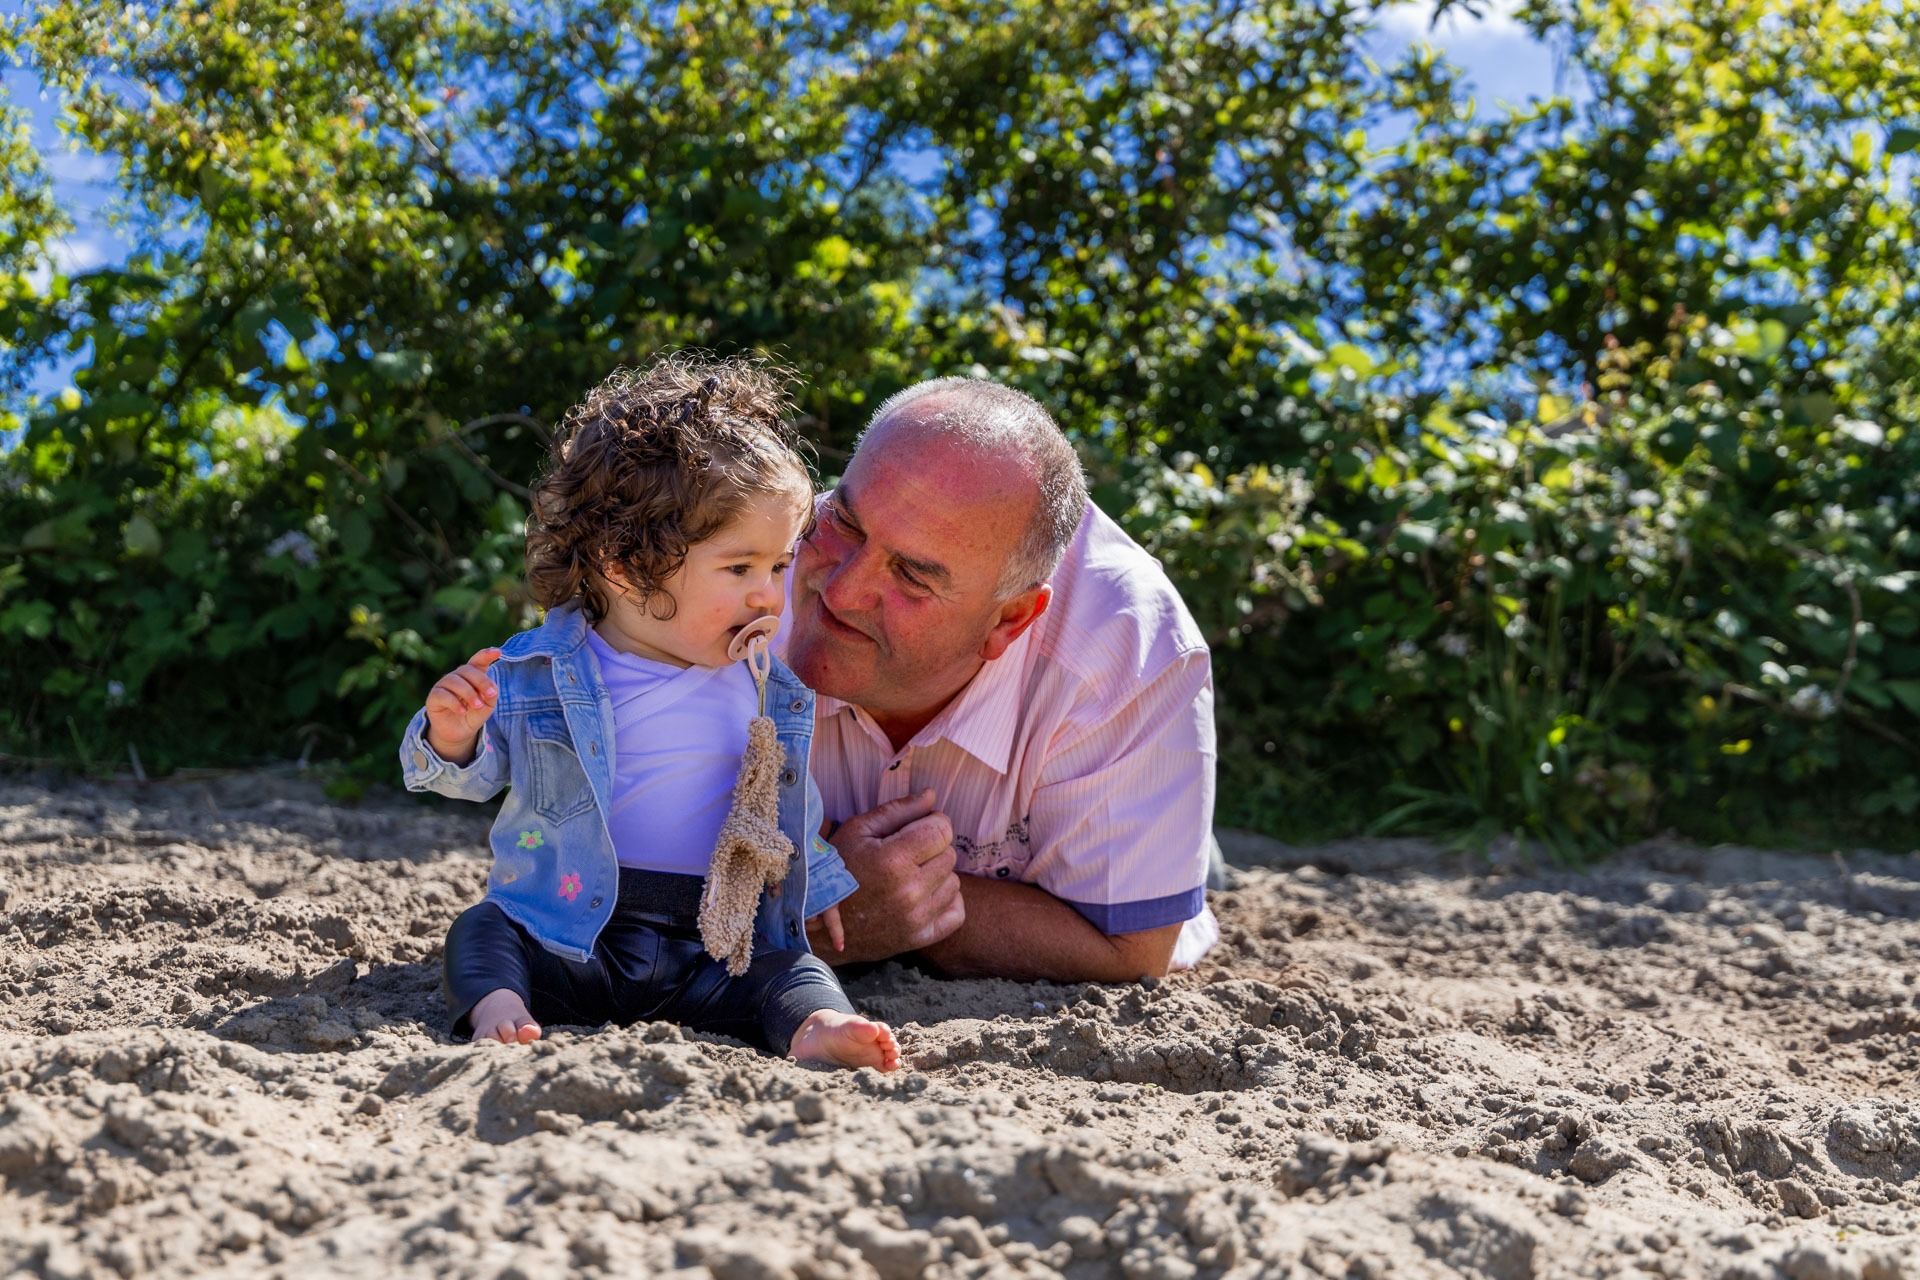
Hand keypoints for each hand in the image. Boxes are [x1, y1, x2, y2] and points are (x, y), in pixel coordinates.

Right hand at [423, 648, 502, 764]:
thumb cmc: (474, 714)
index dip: (486, 655)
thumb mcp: (487, 705)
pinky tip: (462, 711)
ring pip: (454, 680)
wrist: (459, 733)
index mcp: (471, 675)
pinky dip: (454, 702)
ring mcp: (443, 685)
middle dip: (481, 681)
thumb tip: (490, 689)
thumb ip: (491, 695)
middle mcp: (456, 676)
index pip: (477, 661)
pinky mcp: (434, 697)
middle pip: (467, 670)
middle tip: (490, 695)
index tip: (498, 652)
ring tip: (477, 706)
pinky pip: (442, 694)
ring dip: (469, 693)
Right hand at [809, 789, 964, 963]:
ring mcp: (916, 918)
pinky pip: (957, 912)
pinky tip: (924, 895)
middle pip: (949, 855)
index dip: (933, 822)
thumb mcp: (858, 830)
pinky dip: (945, 901)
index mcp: (893, 860)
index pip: (942, 830)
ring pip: (954, 882)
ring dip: (937, 875)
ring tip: (911, 875)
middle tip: (908, 853)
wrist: (816, 922)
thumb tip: (932, 795)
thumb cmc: (836, 869)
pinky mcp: (920, 938)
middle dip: (933, 847)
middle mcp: (909, 891)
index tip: (918, 826)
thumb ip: (898, 810)